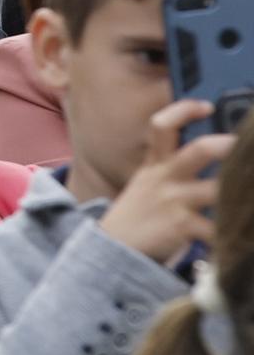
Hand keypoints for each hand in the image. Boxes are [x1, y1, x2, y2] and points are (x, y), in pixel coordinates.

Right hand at [100, 99, 235, 263]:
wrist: (114, 247)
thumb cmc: (141, 212)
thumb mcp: (148, 181)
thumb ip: (173, 164)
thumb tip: (215, 148)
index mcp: (157, 163)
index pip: (162, 126)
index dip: (183, 110)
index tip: (207, 106)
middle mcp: (166, 179)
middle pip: (199, 151)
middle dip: (228, 145)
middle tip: (246, 144)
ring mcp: (175, 203)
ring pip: (218, 189)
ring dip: (242, 189)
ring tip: (252, 191)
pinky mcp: (182, 228)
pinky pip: (216, 228)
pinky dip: (233, 231)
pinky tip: (242, 233)